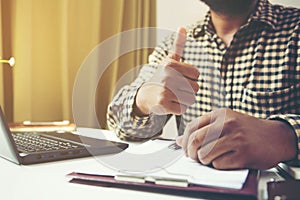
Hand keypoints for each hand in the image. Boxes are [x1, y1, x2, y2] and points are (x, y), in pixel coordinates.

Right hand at [134, 27, 199, 115]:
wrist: (145, 95)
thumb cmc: (162, 77)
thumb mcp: (169, 60)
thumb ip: (178, 46)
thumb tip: (182, 27)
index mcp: (170, 65)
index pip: (197, 74)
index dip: (191, 77)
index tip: (181, 77)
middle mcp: (166, 77)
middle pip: (195, 88)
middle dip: (189, 90)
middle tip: (176, 88)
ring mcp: (164, 91)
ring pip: (190, 99)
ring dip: (184, 99)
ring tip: (173, 95)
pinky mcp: (163, 105)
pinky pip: (182, 109)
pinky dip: (178, 108)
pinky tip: (169, 103)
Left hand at [176, 108, 296, 169]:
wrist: (276, 137)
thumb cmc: (248, 130)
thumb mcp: (226, 123)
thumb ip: (203, 129)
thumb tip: (179, 141)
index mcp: (220, 114)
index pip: (192, 126)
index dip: (184, 140)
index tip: (185, 148)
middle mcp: (227, 124)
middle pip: (195, 140)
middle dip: (190, 153)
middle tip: (194, 157)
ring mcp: (235, 139)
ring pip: (205, 154)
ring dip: (205, 161)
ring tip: (213, 158)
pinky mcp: (243, 154)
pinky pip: (219, 164)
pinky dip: (219, 166)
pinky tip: (227, 160)